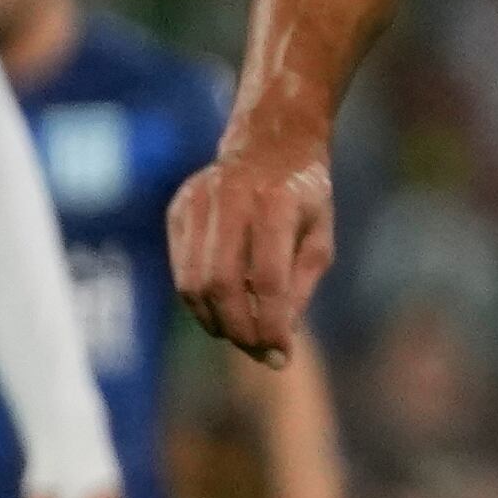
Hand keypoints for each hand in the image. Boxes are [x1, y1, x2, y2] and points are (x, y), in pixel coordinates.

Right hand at [170, 146, 335, 369]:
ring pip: (192, 283)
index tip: (280, 356)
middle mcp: (233, 198)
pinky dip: (199, 300)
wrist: (271, 141)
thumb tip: (279, 341)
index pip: (269, 278)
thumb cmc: (304, 195)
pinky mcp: (178, 210)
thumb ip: (301, 286)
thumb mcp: (320, 235)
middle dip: (238, 328)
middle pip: (222, 284)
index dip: (272, 324)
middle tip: (256, 351)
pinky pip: (180, 270)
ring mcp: (198, 202)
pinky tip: (220, 308)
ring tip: (239, 334)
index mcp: (278, 202)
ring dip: (214, 320)